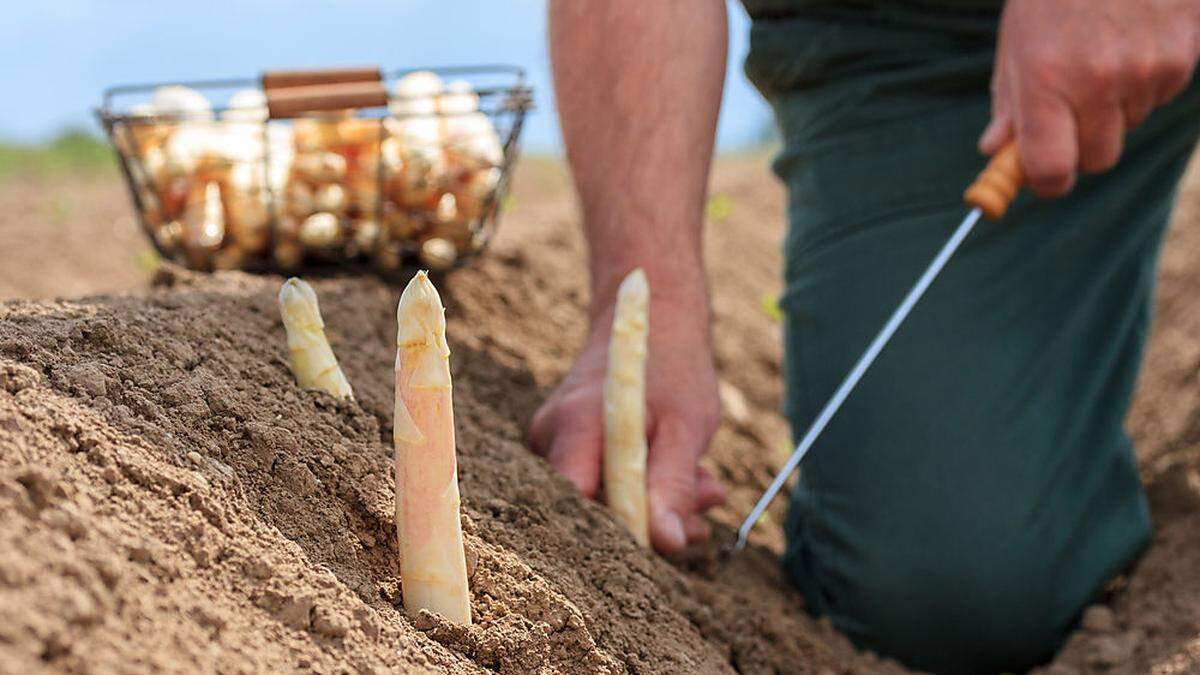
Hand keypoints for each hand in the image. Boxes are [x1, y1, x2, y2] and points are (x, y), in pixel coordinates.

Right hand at [528, 299, 726, 553]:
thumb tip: (668, 544)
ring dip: (657, 501)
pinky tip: (678, 474)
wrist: (651, 321)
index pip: (578, 504)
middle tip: (708, 501)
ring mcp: (552, 443)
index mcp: (574, 425)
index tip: (672, 534)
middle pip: (589, 508)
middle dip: (652, 517)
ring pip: (601, 500)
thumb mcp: (686, 427)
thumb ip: (673, 486)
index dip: (620, 531)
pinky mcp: (565, 450)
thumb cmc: (672, 369)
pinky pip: (602, 486)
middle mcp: (549, 436)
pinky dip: (645, 486)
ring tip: (703, 480)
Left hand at [981, 0, 1199, 196]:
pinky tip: (1131, 42)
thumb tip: (996, 151)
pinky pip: (1160, 95)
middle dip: (1080, 147)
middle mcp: (1097, 81)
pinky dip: (1145, 80)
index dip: (1046, 181)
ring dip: (1114, 108)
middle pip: (1096, 159)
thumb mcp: (1016, 42)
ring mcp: (1145, 69)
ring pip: (1130, 124)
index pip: (1051, 170)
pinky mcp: (1182, 55)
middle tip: (1070, 116)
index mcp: (1046, 81)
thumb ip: (1009, 103)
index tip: (1042, 176)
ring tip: (1100, 57)